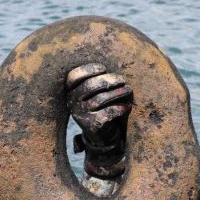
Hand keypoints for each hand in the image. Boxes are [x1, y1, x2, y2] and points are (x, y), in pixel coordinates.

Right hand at [66, 63, 132, 177]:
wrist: (104, 136)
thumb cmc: (103, 108)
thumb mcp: (97, 93)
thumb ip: (99, 80)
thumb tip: (114, 63)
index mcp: (71, 92)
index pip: (74, 76)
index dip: (89, 69)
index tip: (103, 69)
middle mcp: (72, 103)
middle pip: (90, 86)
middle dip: (109, 80)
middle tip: (122, 80)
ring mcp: (81, 115)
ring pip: (101, 99)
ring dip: (118, 92)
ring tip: (128, 90)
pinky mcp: (91, 125)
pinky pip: (108, 113)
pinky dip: (120, 108)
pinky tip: (127, 106)